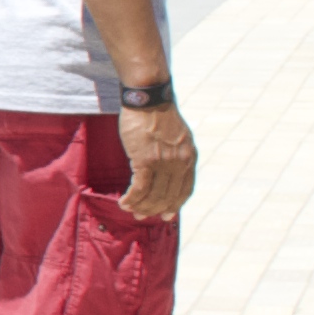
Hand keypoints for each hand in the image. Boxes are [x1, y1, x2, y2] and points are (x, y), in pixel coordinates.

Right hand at [114, 97, 195, 222]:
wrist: (148, 98)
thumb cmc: (158, 114)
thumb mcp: (178, 136)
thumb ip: (176, 154)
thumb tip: (167, 170)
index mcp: (189, 157)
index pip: (185, 191)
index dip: (175, 205)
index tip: (166, 215)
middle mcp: (179, 162)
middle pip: (168, 197)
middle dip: (154, 210)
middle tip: (141, 216)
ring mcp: (163, 162)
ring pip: (153, 196)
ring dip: (140, 207)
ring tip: (130, 210)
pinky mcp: (145, 160)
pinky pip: (139, 188)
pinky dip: (131, 199)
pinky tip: (123, 202)